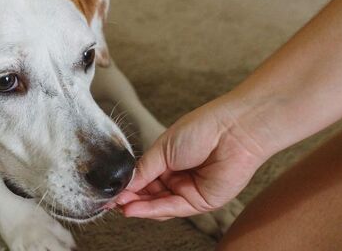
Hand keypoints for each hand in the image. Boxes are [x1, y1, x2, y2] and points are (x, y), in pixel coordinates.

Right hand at [115, 96, 267, 218]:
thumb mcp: (162, 148)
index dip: (127, 187)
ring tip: (119, 207)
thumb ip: (143, 169)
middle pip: (150, 195)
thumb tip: (123, 186)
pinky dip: (152, 210)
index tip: (110, 191)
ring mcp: (189, 190)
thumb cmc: (200, 130)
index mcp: (168, 161)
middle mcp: (178, 178)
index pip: (143, 179)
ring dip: (139, 207)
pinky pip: (173, 209)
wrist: (232, 131)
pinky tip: (135, 209)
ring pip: (159, 205)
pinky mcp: (201, 201)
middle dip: (130, 199)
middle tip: (111, 202)